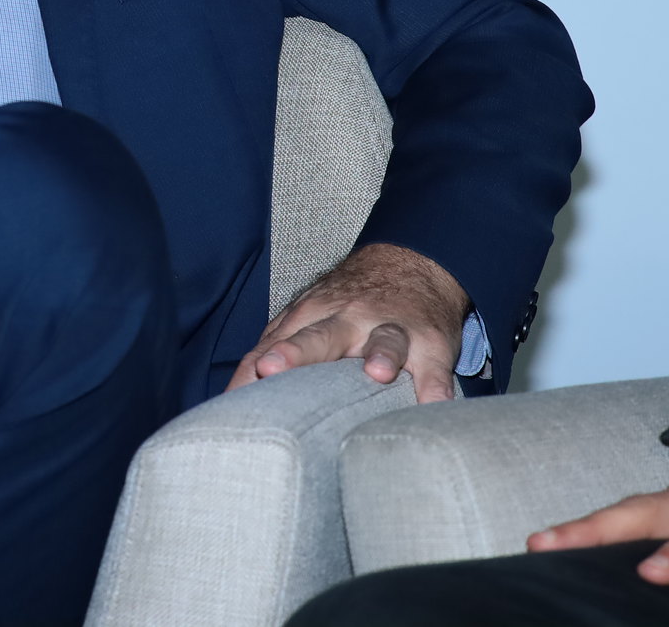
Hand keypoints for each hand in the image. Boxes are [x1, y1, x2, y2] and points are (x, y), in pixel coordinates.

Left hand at [226, 242, 468, 401]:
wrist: (411, 264)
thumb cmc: (348, 305)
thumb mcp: (308, 317)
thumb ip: (274, 348)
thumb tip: (236, 390)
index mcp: (311, 318)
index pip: (274, 346)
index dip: (250, 370)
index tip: (232, 399)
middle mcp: (348, 321)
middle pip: (319, 337)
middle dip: (294, 352)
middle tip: (271, 367)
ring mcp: (391, 330)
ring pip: (384, 341)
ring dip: (380, 354)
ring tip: (375, 373)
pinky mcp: (431, 345)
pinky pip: (435, 369)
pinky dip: (436, 386)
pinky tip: (433, 404)